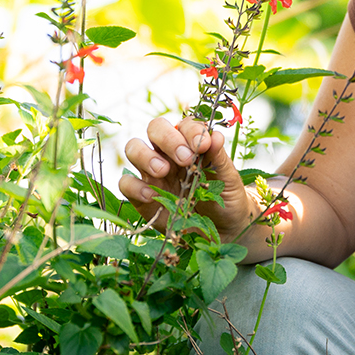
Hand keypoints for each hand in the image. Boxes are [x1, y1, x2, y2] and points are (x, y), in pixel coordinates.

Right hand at [117, 116, 254, 240]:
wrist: (222, 230)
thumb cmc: (225, 198)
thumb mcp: (228, 179)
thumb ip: (219, 158)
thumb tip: (216, 136)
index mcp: (190, 144)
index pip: (183, 125)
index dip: (191, 131)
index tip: (204, 145)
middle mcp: (168, 153)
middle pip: (155, 128)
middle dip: (168, 138)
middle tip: (185, 159)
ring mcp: (152, 173)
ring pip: (133, 149)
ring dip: (146, 156)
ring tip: (163, 172)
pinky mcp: (141, 196)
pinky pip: (126, 183)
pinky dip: (134, 186)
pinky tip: (151, 196)